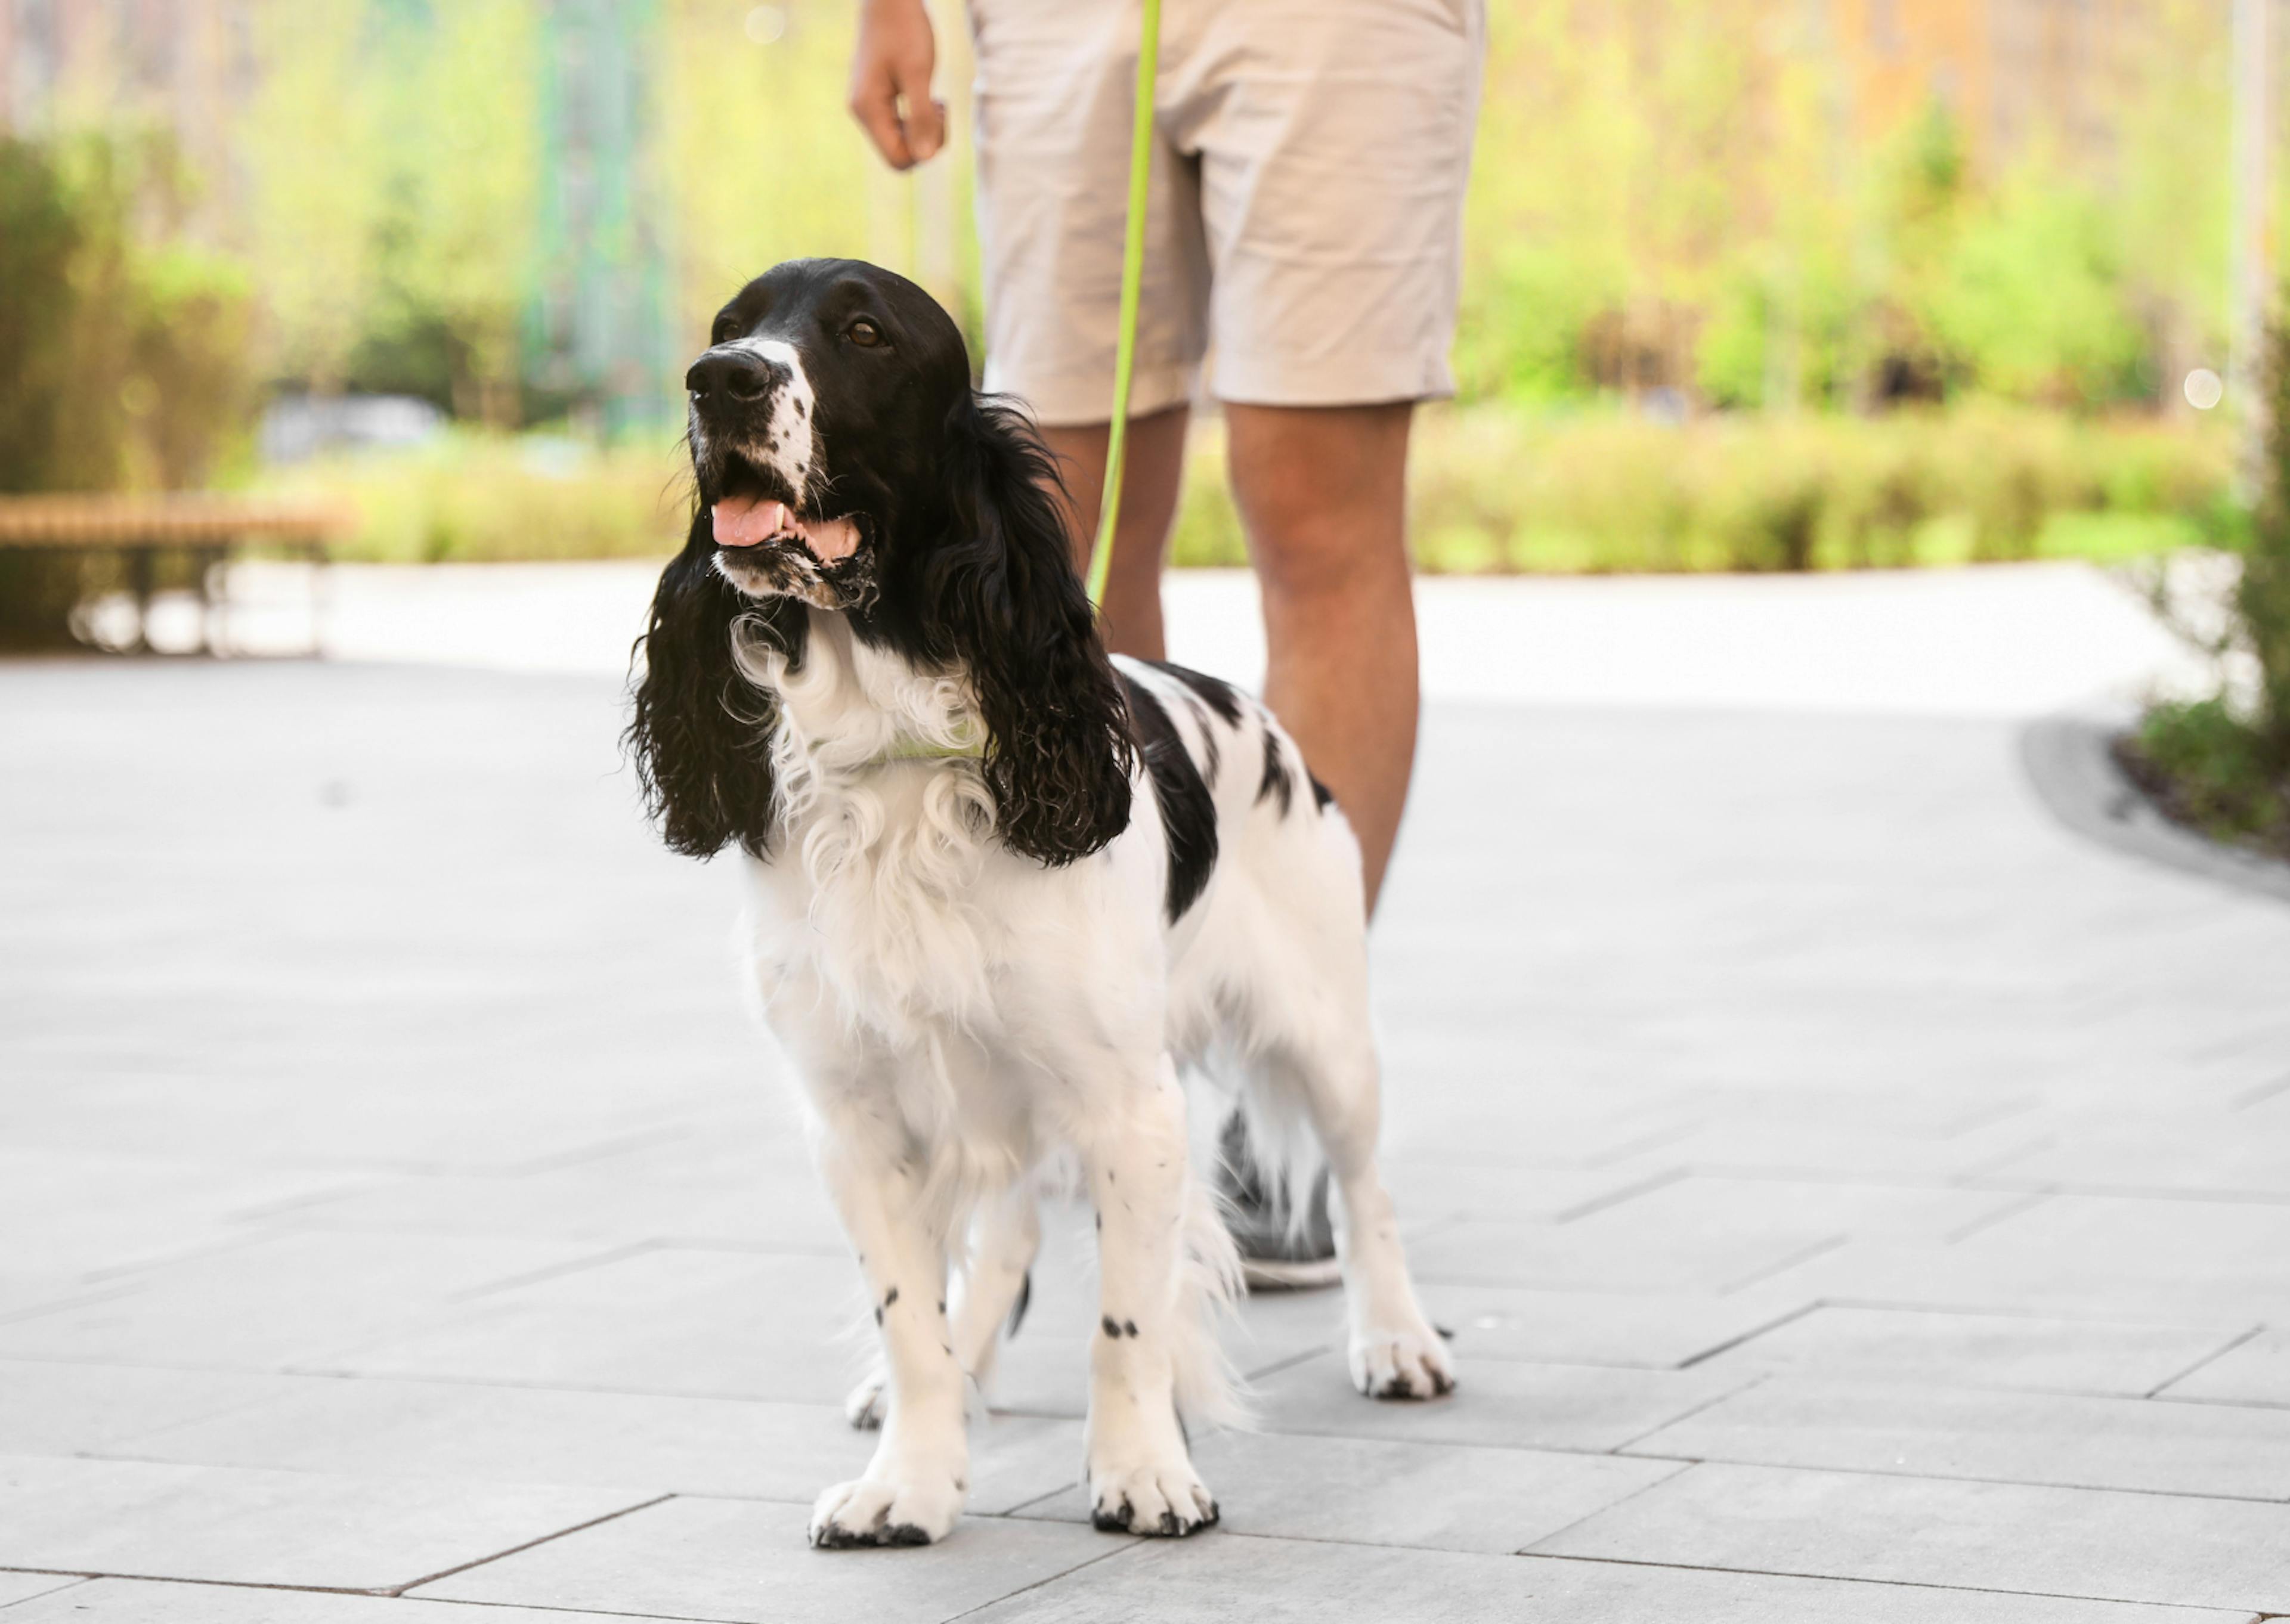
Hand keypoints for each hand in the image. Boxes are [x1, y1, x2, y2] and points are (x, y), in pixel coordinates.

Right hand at [848, 0, 945, 169]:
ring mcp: (868, 106)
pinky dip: (918, 118)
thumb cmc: (904, 30)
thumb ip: (921, 116)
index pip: (897, 159)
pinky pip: (900, 126)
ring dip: (925, 128)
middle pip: (900, 154)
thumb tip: (925, 157)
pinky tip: (928, 97)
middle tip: (939, 107)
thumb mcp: (918, 73)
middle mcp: (863, 112)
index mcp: (868, 109)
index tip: (936, 117)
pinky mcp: (878, 99)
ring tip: (935, 100)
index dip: (923, 151)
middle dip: (926, 140)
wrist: (889, 0)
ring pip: (902, 141)